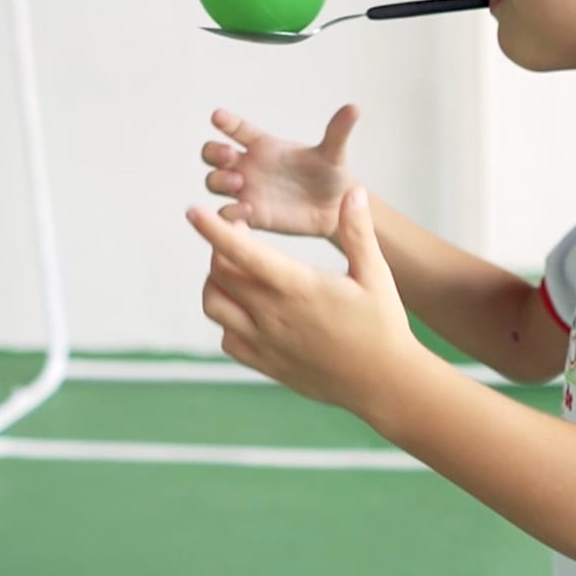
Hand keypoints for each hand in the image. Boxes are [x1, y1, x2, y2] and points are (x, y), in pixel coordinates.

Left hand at [189, 186, 421, 418]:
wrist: (383, 383)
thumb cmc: (383, 325)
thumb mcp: (375, 275)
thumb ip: (358, 232)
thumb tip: (353, 192)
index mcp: (297, 287)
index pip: (241, 252)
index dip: (213, 230)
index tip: (193, 212)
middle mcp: (273, 315)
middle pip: (220, 273)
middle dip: (220, 247)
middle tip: (240, 234)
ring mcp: (265, 342)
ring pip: (215, 306)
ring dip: (216, 282)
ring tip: (235, 270)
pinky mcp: (266, 364)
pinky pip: (227, 338)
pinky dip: (227, 318)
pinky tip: (246, 309)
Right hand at [201, 105, 359, 239]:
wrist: (335, 209)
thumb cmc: (329, 175)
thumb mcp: (333, 153)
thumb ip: (337, 132)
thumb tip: (354, 108)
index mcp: (265, 145)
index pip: (237, 129)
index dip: (225, 121)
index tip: (218, 116)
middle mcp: (250, 166)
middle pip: (213, 154)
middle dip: (213, 152)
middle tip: (228, 155)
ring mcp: (247, 191)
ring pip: (214, 182)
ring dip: (219, 180)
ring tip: (239, 183)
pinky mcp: (252, 216)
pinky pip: (227, 214)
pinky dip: (229, 213)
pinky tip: (246, 210)